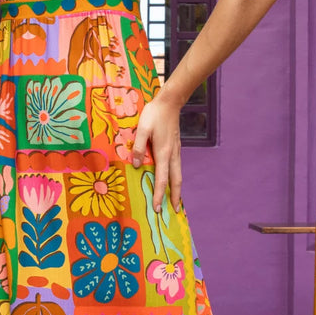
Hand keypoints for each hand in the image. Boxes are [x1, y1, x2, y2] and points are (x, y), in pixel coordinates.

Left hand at [131, 91, 182, 212]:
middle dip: (174, 197)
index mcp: (163, 153)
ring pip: (178, 175)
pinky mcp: (176, 148)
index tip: (157, 208)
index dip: (159, 195)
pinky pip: (177, 168)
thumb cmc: (154, 114)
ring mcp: (176, 151)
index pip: (162, 179)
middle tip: (174, 212)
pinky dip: (176, 179)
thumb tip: (136, 165)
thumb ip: (139, 147)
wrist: (170, 102)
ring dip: (177, 189)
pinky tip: (172, 181)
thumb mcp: (142, 129)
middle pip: (176, 181)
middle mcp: (172, 155)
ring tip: (175, 201)